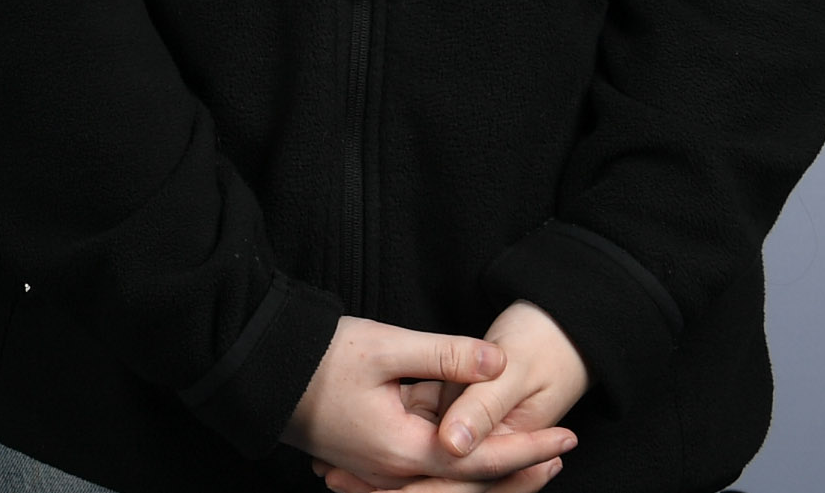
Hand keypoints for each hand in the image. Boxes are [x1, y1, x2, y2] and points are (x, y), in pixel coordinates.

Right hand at [311, 302, 589, 492]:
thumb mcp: (385, 346)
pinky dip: (455, 453)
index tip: (567, 437)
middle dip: (517, 465)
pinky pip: (423, 463)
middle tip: (561, 450)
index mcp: (402, 451)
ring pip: (447, 472)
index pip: (482, 458)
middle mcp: (393, 471)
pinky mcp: (368, 456)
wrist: (257, 367)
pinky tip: (469, 434)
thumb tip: (500, 362)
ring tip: (527, 444)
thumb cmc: (317, 356)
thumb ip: (447, 355)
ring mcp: (378, 467)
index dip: (529, 447)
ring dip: (488, 459)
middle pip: (469, 478)